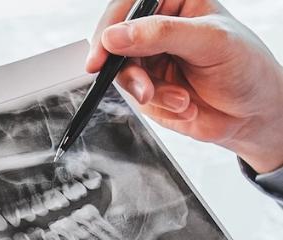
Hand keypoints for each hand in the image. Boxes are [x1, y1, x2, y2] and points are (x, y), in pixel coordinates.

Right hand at [87, 0, 282, 172]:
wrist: (253, 113)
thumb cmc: (245, 66)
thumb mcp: (209, 42)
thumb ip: (161, 34)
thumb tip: (115, 36)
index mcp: (176, 1)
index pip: (128, 5)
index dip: (110, 29)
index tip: (101, 57)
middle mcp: (159, 28)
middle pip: (117, 43)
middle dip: (132, 72)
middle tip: (144, 90)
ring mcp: (152, 58)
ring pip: (123, 74)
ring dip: (149, 93)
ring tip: (180, 99)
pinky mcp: (149, 86)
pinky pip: (134, 97)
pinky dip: (157, 105)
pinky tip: (183, 105)